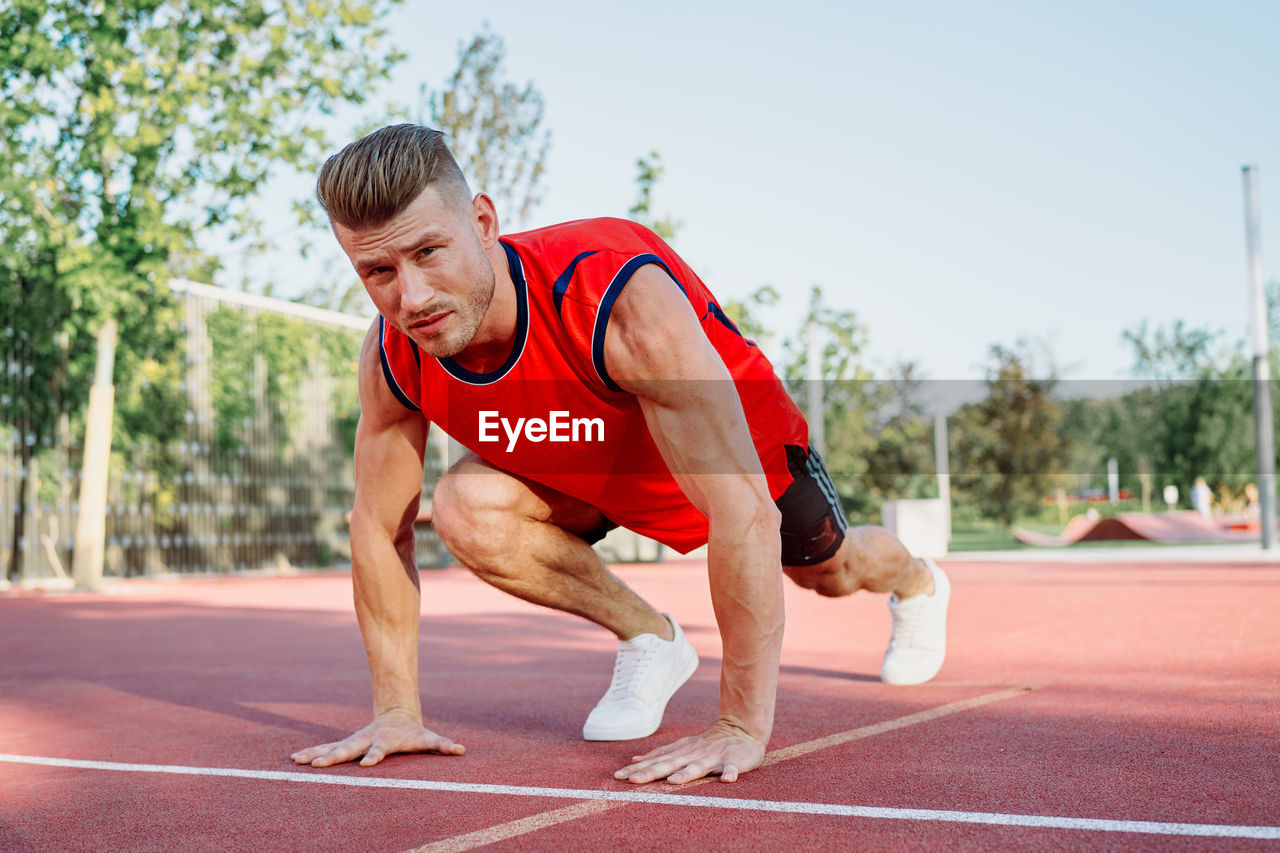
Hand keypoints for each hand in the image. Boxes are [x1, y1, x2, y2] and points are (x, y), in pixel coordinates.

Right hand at [290, 709, 464, 767]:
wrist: (397, 714)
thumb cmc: (414, 732)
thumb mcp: (429, 738)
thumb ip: (443, 744)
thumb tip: (461, 750)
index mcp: (385, 740)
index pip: (379, 749)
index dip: (374, 756)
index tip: (367, 764)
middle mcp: (366, 740)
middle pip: (349, 749)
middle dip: (334, 757)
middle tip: (319, 765)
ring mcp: (355, 741)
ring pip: (333, 747)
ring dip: (316, 754)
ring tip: (297, 761)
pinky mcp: (347, 744)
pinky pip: (327, 749)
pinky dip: (312, 753)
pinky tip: (295, 760)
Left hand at [613, 722, 765, 783]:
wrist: (740, 730)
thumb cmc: (707, 744)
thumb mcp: (681, 747)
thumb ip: (660, 755)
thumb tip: (634, 761)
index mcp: (680, 753)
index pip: (655, 762)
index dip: (637, 770)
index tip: (618, 777)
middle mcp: (692, 755)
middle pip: (669, 765)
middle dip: (651, 773)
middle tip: (632, 780)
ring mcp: (712, 758)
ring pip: (697, 767)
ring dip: (686, 774)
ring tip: (673, 781)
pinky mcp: (733, 761)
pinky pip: (732, 768)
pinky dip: (729, 773)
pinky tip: (727, 780)